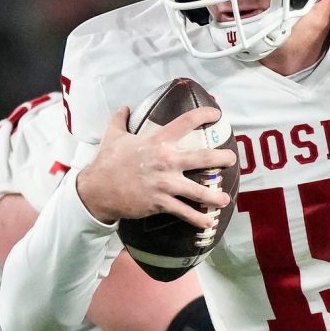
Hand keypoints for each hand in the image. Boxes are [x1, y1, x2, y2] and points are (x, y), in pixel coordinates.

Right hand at [75, 107, 235, 228]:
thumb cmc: (106, 162)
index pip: (186, 122)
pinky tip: (208, 222)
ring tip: (225, 199)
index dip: (204, 115)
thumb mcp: (113, 136)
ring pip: (197, 190)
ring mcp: (164, 183)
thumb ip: (120, 120)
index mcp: (157, 141)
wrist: (97, 190)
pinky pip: (184, 211)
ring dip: (214, 195)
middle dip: (221, 158)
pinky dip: (198, 219)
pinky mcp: (160, 202)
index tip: (217, 114)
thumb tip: (124, 107)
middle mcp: (165, 160)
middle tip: (232, 158)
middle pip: (202, 157)